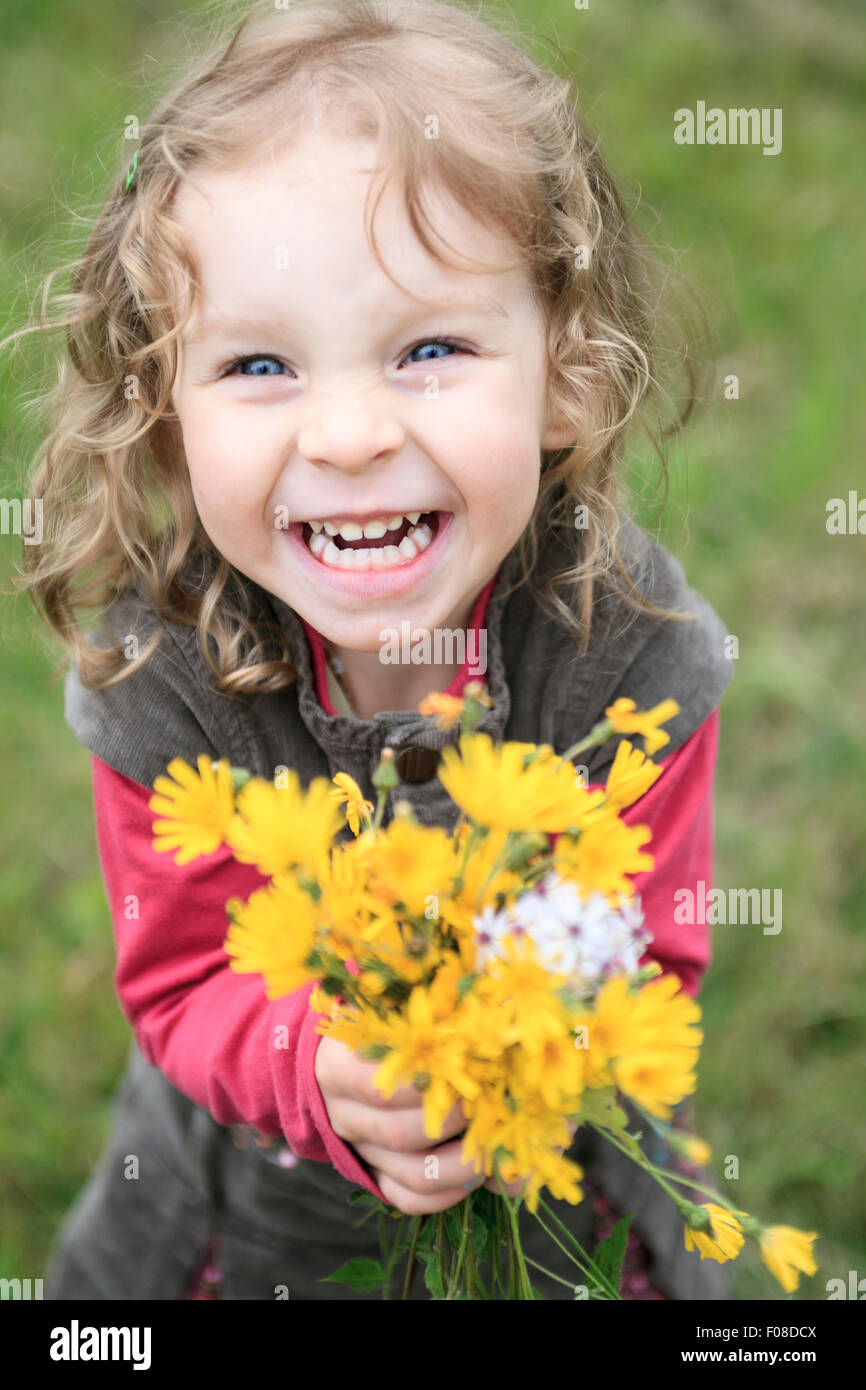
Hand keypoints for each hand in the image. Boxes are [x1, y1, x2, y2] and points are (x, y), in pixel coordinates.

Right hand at [314, 1033, 524, 1214]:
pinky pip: (410, 1198)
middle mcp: (344, 1113)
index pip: (376, 1085)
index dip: (426, 1084)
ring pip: (412, 1175)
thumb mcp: (400, 1009)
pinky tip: (477, 1174)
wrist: (345, 1052)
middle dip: (455, 1123)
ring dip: (463, 1165)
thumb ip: (444, 1020)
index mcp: (340, 1065)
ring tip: (493, 1145)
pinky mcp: (377, 1174)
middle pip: (399, 1134)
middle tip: (489, 1106)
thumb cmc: (387, 1021)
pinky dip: (450, 1193)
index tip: (469, 1069)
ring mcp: (362, 1149)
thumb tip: (510, 1046)